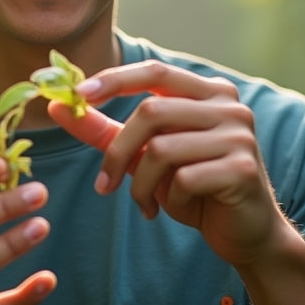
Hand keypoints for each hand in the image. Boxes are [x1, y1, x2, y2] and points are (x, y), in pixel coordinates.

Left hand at [47, 60, 288, 269]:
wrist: (246, 233)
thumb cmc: (195, 188)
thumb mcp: (148, 156)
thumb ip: (107, 130)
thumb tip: (58, 106)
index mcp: (209, 91)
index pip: (154, 71)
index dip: (114, 80)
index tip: (76, 95)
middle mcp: (229, 105)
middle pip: (150, 111)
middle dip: (117, 152)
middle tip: (103, 186)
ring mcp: (239, 134)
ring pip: (161, 149)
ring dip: (141, 184)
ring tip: (145, 203)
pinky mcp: (242, 168)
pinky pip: (183, 179)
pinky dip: (169, 200)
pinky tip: (178, 209)